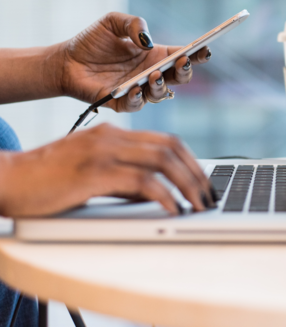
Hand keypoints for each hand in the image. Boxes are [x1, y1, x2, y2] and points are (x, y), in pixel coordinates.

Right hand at [0, 123, 215, 216]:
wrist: (7, 178)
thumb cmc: (47, 179)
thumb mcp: (93, 172)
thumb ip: (124, 178)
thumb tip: (156, 193)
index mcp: (114, 134)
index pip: (166, 140)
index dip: (191, 160)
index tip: (203, 180)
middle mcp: (112, 137)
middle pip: (170, 147)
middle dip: (196, 172)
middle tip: (208, 195)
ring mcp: (103, 151)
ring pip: (161, 160)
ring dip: (187, 184)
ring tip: (199, 204)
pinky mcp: (93, 172)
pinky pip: (141, 181)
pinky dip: (163, 195)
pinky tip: (173, 209)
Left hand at [57, 12, 211, 111]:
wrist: (65, 61)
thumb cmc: (92, 41)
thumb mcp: (113, 22)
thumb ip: (134, 24)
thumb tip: (148, 41)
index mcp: (155, 55)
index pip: (182, 56)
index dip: (197, 54)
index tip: (205, 48)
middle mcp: (151, 73)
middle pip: (179, 78)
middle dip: (185, 71)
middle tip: (183, 61)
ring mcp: (138, 89)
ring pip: (161, 94)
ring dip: (161, 85)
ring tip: (154, 74)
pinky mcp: (122, 103)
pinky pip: (136, 105)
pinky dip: (138, 98)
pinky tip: (135, 88)